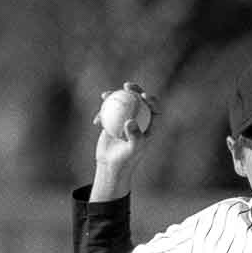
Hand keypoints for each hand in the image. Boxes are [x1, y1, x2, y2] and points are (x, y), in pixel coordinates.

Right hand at [91, 82, 158, 198]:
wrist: (112, 166)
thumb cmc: (126, 160)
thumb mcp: (132, 150)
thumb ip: (135, 136)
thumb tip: (130, 121)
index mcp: (150, 126)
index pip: (155, 109)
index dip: (152, 99)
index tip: (143, 96)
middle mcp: (140, 120)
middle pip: (139, 100)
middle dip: (135, 89)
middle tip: (126, 86)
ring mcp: (126, 119)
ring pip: (122, 102)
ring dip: (113, 95)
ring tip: (105, 96)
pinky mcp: (113, 121)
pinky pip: (108, 112)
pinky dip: (101, 114)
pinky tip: (96, 121)